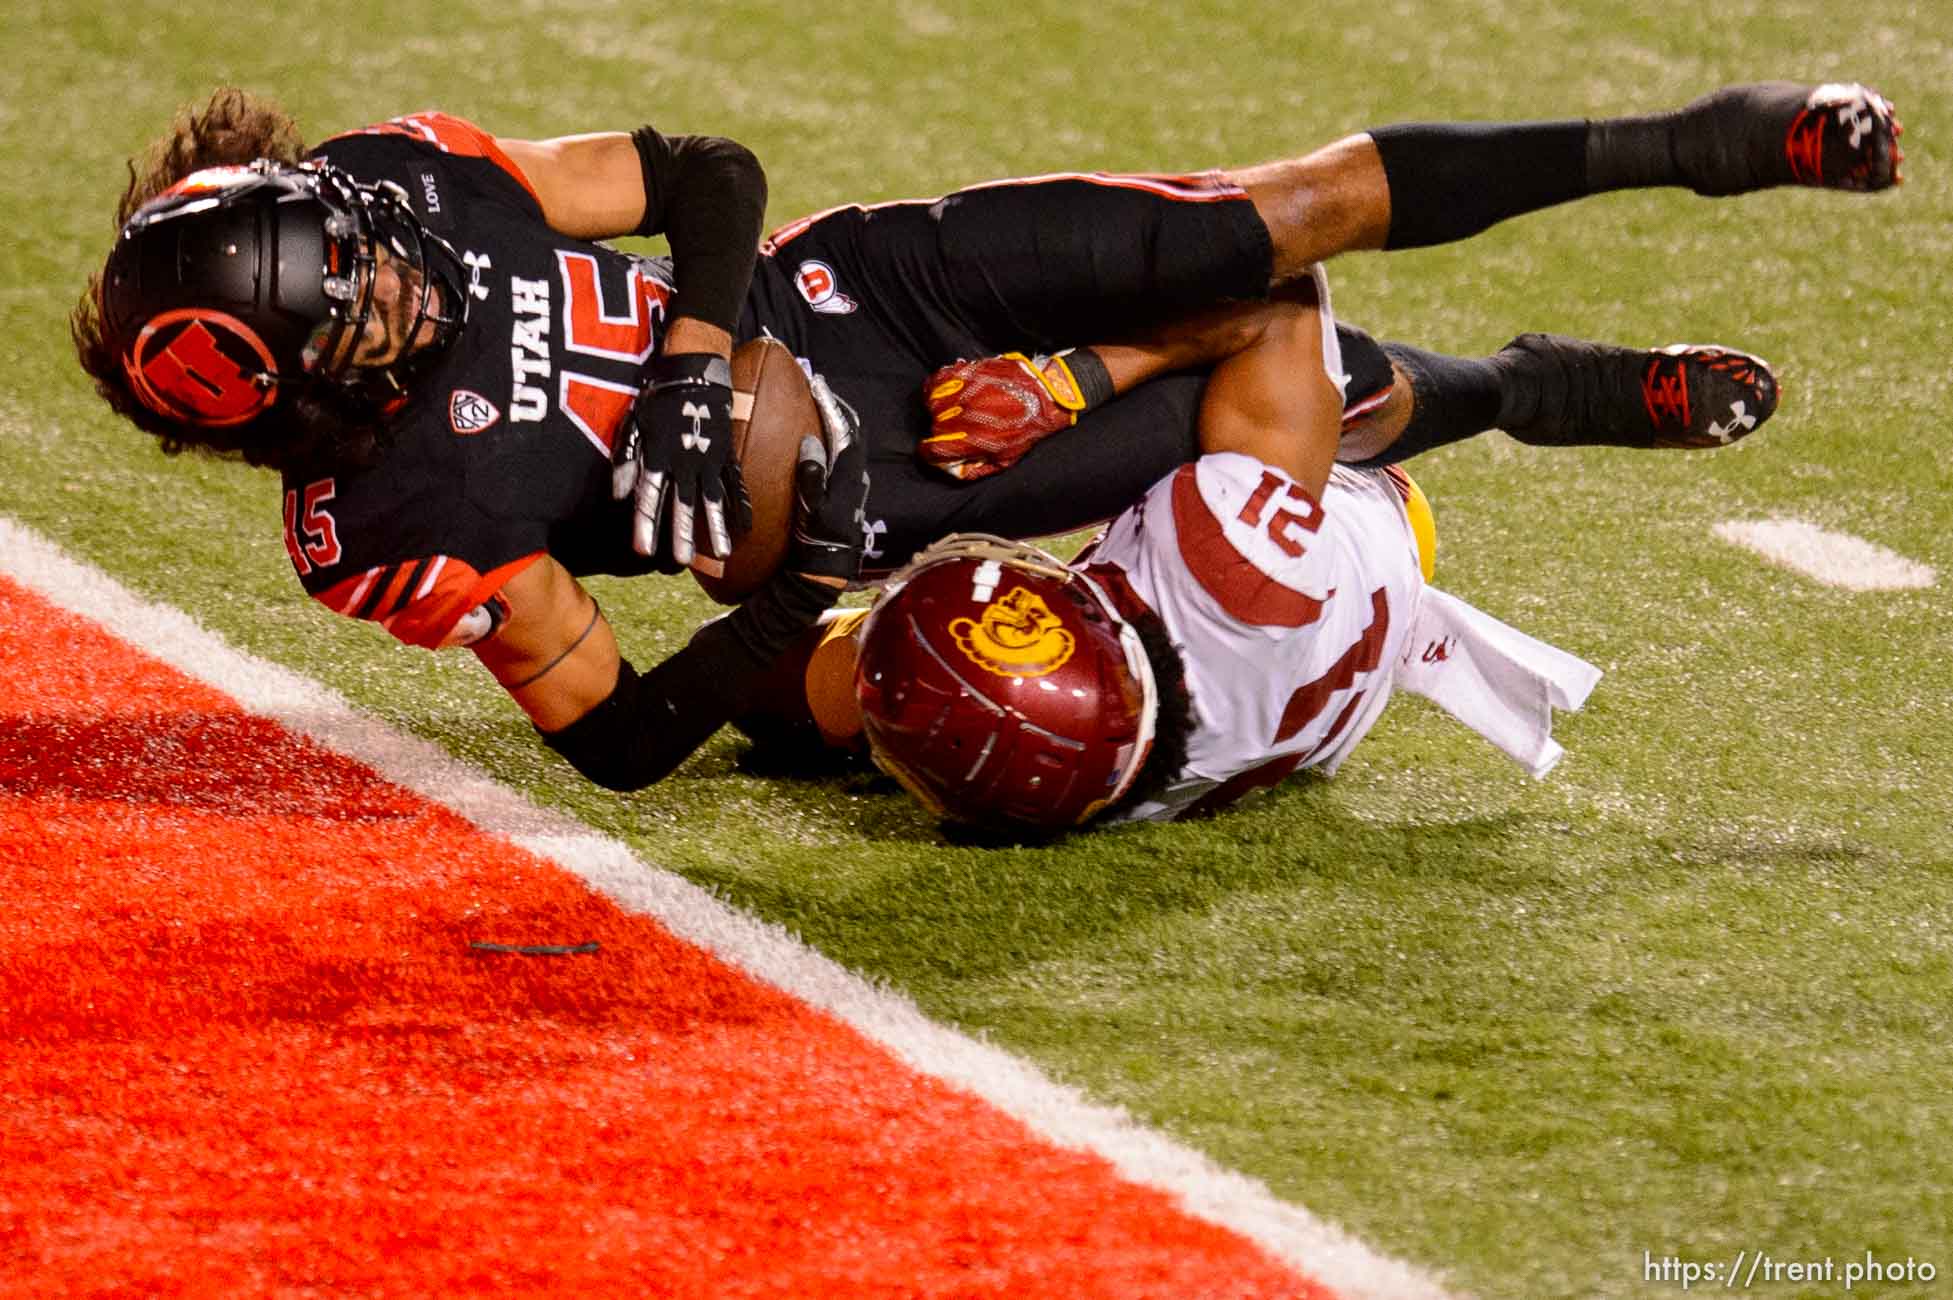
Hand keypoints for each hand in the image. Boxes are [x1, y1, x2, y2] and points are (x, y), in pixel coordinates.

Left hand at [612, 352, 753, 566]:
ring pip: (713, 499)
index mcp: (658, 455)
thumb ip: (626, 460)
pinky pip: (736, 485)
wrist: (693, 372)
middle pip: (683, 503)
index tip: (643, 550)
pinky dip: (741, 507)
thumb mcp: (634, 424)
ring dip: (717, 528)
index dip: (646, 524)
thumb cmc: (658, 398)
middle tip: (682, 561)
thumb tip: (616, 495)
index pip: (649, 496)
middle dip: (683, 533)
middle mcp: (685, 461)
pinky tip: (745, 529)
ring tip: (722, 554)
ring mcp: (709, 459)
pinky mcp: (726, 455)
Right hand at [789, 374, 869, 583]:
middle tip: (818, 390)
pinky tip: (816, 439)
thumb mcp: (813, 508)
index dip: (832, 406)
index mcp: (850, 475)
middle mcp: (856, 476)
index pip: (845, 430)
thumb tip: (810, 442)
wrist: (827, 566)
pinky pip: (840, 456)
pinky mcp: (845, 492)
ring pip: (846, 444)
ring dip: (833, 424)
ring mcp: (852, 484)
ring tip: (816, 407)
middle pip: (849, 432)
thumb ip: (812, 476)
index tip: (818, 386)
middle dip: (835, 409)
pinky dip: (830, 440)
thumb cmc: (819, 538)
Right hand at [918, 352, 1083, 480]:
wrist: (1046, 394)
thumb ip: (978, 468)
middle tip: (952, 430)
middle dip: (939, 431)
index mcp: (971, 440)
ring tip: (948, 411)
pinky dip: (936, 385)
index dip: (928, 452)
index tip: (932, 450)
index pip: (932, 450)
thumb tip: (954, 470)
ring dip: (936, 408)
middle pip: (933, 426)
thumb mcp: (1006, 459)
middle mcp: (963, 416)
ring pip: (932, 402)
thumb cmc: (1027, 429)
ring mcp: (965, 392)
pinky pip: (940, 377)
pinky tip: (946, 392)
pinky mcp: (969, 372)